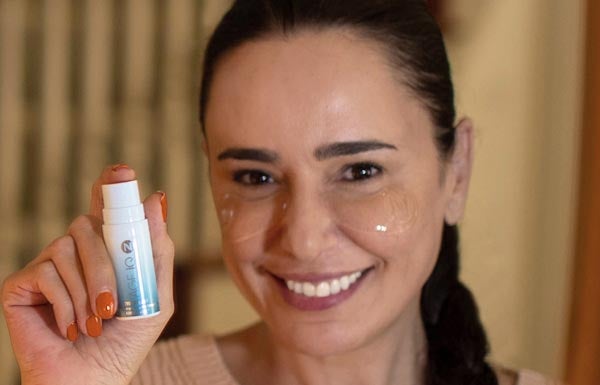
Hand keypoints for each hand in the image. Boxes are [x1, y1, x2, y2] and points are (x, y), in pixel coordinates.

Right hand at [1, 165, 174, 384]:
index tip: (122, 171)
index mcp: (107, 251)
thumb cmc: (125, 341)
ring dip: (87, 292)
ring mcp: (47, 266)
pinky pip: (45, 272)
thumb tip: (157, 200)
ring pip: (66, 247)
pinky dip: (64, 303)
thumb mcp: (155, 295)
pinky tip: (68, 327)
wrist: (92, 380)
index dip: (111, 186)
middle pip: (87, 225)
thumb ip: (157, 250)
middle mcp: (75, 252)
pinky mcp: (20, 284)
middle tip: (111, 305)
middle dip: (105, 267)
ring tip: (92, 324)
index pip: (105, 208)